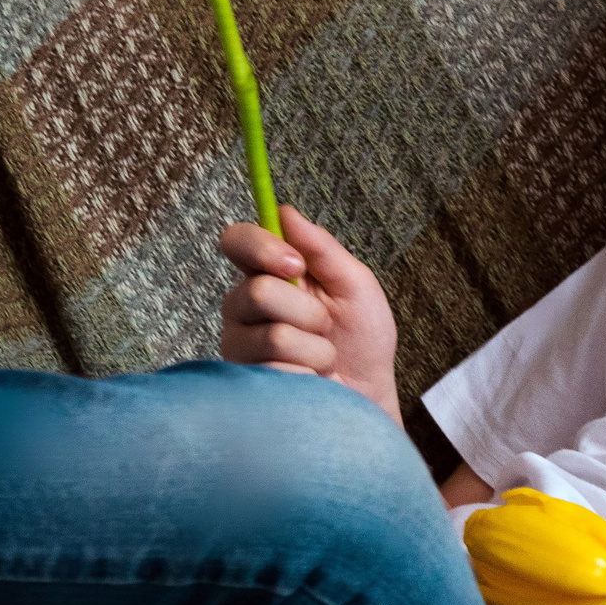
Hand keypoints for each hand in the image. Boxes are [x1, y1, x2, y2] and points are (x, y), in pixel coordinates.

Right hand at [217, 204, 399, 421]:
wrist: (369, 393)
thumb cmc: (362, 338)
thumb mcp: (355, 286)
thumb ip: (322, 250)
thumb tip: (286, 211)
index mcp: (269, 273)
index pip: (236, 242)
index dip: (259, 247)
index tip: (295, 264)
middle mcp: (244, 304)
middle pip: (257, 291)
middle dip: (309, 312)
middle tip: (326, 326)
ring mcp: (239, 342)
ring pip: (272, 334)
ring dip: (315, 347)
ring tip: (323, 356)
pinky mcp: (244, 378)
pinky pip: (277, 368)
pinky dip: (310, 372)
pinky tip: (312, 378)